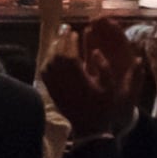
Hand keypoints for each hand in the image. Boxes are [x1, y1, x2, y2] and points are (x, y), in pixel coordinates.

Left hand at [39, 18, 136, 146]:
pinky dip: (47, 61)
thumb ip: (105, 69)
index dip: (71, 42)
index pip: (70, 56)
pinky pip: (45, 73)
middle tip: (65, 28)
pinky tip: (51, 55)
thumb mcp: (112, 89)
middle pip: (57, 56)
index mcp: (79, 80)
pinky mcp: (52, 93)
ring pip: (49, 63)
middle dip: (61, 40)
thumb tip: (96, 52)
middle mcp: (64, 82)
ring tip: (59, 38)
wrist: (90, 129)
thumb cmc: (103, 108)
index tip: (75, 32)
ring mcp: (56, 88)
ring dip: (53, 48)